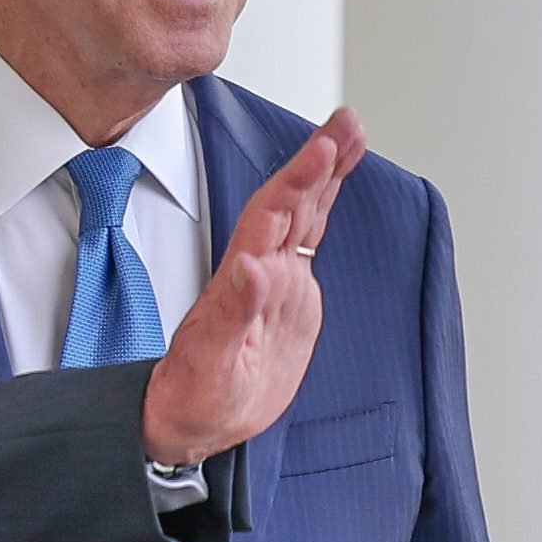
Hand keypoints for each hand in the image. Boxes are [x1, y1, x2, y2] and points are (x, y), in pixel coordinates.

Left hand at [142, 107, 367, 466]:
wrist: (192, 422)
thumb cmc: (192, 396)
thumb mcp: (211, 362)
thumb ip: (231, 314)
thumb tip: (252, 266)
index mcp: (241, 281)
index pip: (272, 217)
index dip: (297, 180)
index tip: (323, 147)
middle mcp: (260, 271)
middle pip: (292, 202)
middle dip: (319, 159)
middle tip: (347, 119)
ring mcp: (276, 283)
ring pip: (304, 215)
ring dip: (325, 175)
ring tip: (350, 134)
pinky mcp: (291, 300)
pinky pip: (310, 243)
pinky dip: (325, 209)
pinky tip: (334, 188)